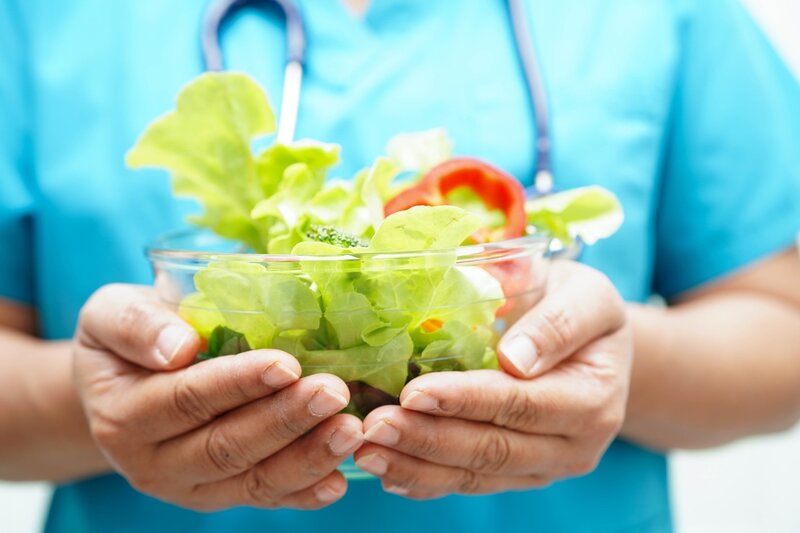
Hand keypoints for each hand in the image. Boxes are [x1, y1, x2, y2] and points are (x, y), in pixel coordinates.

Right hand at [73, 284, 362, 510]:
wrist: (119, 385)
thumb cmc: (127, 339)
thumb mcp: (111, 314)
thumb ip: (135, 325)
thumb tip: (178, 347)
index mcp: (124, 415)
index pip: (188, 399)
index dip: (238, 383)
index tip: (286, 365)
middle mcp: (153, 463)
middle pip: (226, 446)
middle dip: (285, 420)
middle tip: (334, 392)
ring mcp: (190, 487)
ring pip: (252, 480)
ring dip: (306, 458)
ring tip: (350, 430)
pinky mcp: (221, 495)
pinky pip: (264, 498)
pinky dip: (303, 493)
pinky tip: (338, 480)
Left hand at [353, 261, 631, 497]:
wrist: (597, 342)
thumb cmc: (584, 306)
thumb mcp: (588, 296)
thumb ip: (559, 322)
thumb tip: (516, 358)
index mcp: (592, 399)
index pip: (519, 404)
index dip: (465, 400)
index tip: (413, 392)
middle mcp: (574, 446)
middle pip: (492, 449)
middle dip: (427, 439)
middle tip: (372, 426)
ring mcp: (546, 466)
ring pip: (476, 475)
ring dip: (417, 466)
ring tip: (366, 451)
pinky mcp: (522, 474)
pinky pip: (473, 482)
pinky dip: (427, 481)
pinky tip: (388, 472)